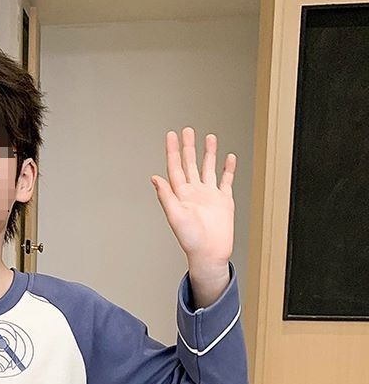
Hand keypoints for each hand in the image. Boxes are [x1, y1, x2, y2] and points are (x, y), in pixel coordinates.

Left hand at [150, 127, 235, 278]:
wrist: (210, 252)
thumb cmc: (191, 239)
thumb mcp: (175, 216)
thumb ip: (166, 196)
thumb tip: (154, 178)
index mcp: (181, 195)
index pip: (175, 168)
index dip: (172, 151)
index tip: (171, 136)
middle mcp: (194, 193)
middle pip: (190, 164)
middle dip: (188, 147)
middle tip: (187, 131)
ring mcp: (209, 195)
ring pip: (208, 168)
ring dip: (208, 153)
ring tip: (209, 138)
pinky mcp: (223, 200)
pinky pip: (226, 180)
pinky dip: (227, 169)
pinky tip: (228, 158)